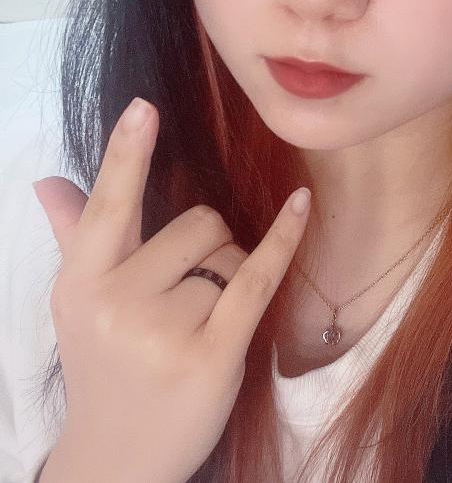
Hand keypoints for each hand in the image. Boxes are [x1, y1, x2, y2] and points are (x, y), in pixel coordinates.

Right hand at [32, 97, 310, 482]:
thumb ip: (74, 237)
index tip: (145, 105)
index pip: (108, 206)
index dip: (127, 154)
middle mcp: (115, 303)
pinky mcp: (211, 355)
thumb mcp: (81, 305)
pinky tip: (301, 204)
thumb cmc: (106, 368)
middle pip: (198, 221)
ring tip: (202, 316)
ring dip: (231, 270)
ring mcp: (163, 331)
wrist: (117, 462)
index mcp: (81, 283)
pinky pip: (258, 277)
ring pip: (230, 250)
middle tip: (188, 293)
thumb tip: (49, 181)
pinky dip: (283, 238)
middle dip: (208, 245)